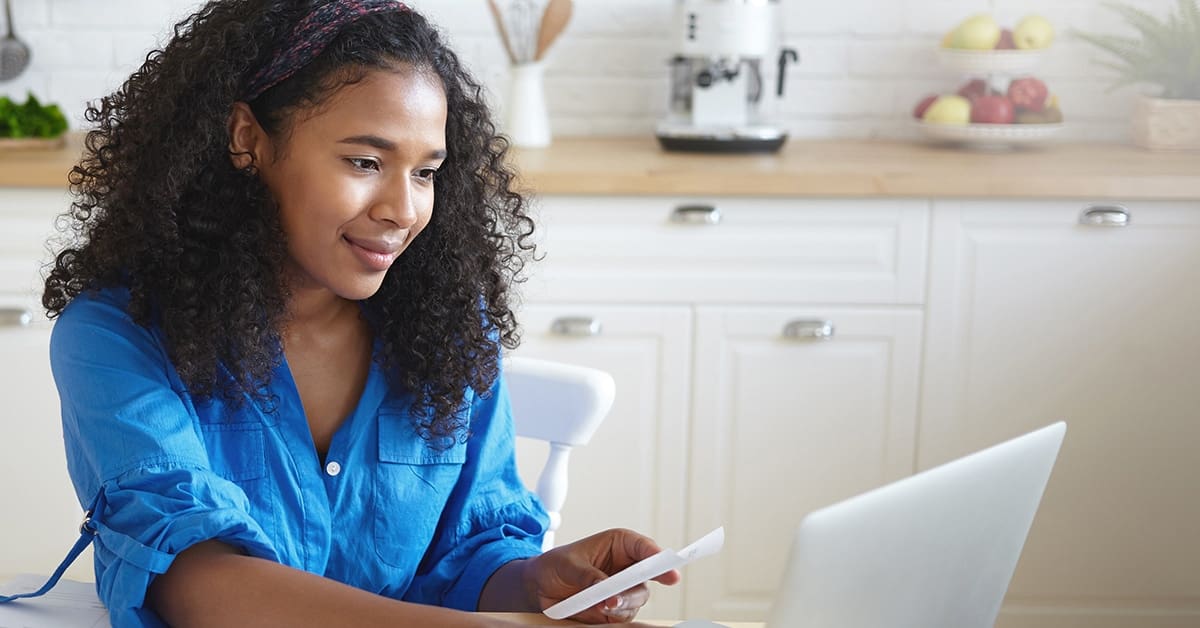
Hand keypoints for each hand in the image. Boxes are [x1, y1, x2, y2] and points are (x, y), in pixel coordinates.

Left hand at [525, 528, 681, 623]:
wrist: (540, 587)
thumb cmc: (556, 565)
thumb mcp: (569, 565)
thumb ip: (588, 576)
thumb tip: (605, 590)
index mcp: (620, 544)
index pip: (644, 547)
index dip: (657, 556)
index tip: (666, 565)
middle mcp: (627, 567)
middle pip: (647, 577)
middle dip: (636, 587)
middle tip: (619, 595)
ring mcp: (623, 589)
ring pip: (636, 599)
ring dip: (621, 604)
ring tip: (602, 604)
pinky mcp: (615, 609)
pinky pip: (622, 615)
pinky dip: (612, 615)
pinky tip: (598, 610)